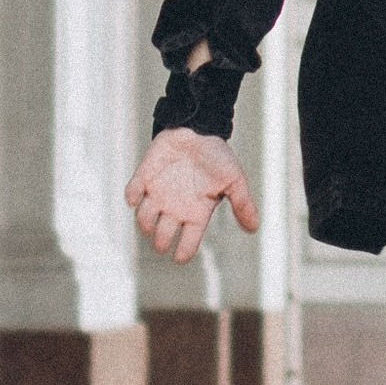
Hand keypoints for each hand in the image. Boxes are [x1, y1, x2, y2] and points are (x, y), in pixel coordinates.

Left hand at [124, 127, 258, 263]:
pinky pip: (132, 191)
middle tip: (161, 238)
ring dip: (144, 221)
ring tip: (149, 220)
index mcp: (196, 212)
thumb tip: (254, 227)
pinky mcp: (145, 177)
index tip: (179, 257)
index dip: (182, 252)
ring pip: (144, 218)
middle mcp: (175, 208)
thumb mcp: (234, 179)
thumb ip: (242, 203)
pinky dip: (131, 195)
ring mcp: (158, 193)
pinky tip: (135, 196)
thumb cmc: (216, 155)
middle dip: (160, 239)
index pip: (188, 242)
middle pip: (162, 235)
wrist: (199, 128)